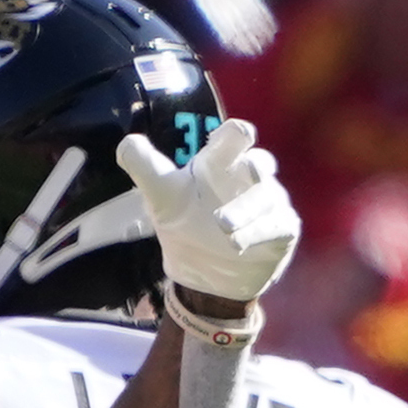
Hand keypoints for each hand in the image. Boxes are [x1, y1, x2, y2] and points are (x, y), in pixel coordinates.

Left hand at [119, 116, 299, 321]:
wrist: (202, 273)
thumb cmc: (186, 223)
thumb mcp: (160, 196)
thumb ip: (145, 167)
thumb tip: (127, 143)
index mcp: (220, 163)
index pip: (233, 139)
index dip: (236, 135)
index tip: (238, 134)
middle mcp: (247, 180)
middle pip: (260, 162)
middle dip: (255, 166)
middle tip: (249, 170)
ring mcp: (267, 204)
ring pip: (268, 197)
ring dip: (247, 210)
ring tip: (223, 226)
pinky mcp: (280, 230)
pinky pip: (279, 226)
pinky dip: (260, 233)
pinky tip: (239, 244)